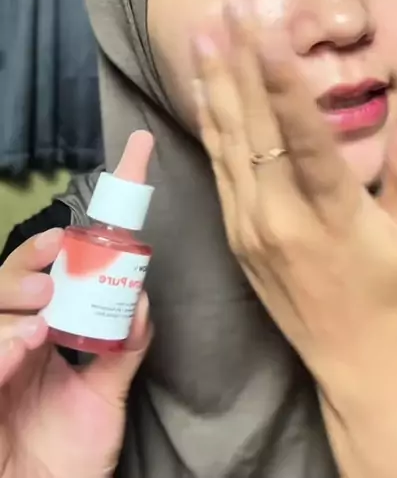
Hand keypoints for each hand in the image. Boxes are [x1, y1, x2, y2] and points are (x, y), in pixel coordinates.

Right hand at [0, 133, 152, 477]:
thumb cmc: (68, 456)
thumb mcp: (104, 394)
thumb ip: (122, 346)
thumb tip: (141, 297)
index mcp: (37, 333)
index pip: (44, 275)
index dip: (62, 238)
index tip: (105, 187)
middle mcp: (9, 342)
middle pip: (6, 282)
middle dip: (29, 259)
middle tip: (61, 248)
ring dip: (12, 295)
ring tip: (44, 298)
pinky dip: (0, 347)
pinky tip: (24, 341)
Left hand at [193, 5, 396, 384]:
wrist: (348, 358)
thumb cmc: (385, 291)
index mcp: (328, 212)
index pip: (302, 136)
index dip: (281, 82)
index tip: (264, 33)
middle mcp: (278, 214)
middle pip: (254, 128)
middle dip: (239, 63)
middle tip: (229, 9)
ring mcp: (248, 223)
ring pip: (227, 142)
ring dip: (215, 84)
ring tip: (204, 34)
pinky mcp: (233, 231)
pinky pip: (218, 167)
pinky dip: (210, 123)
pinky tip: (204, 91)